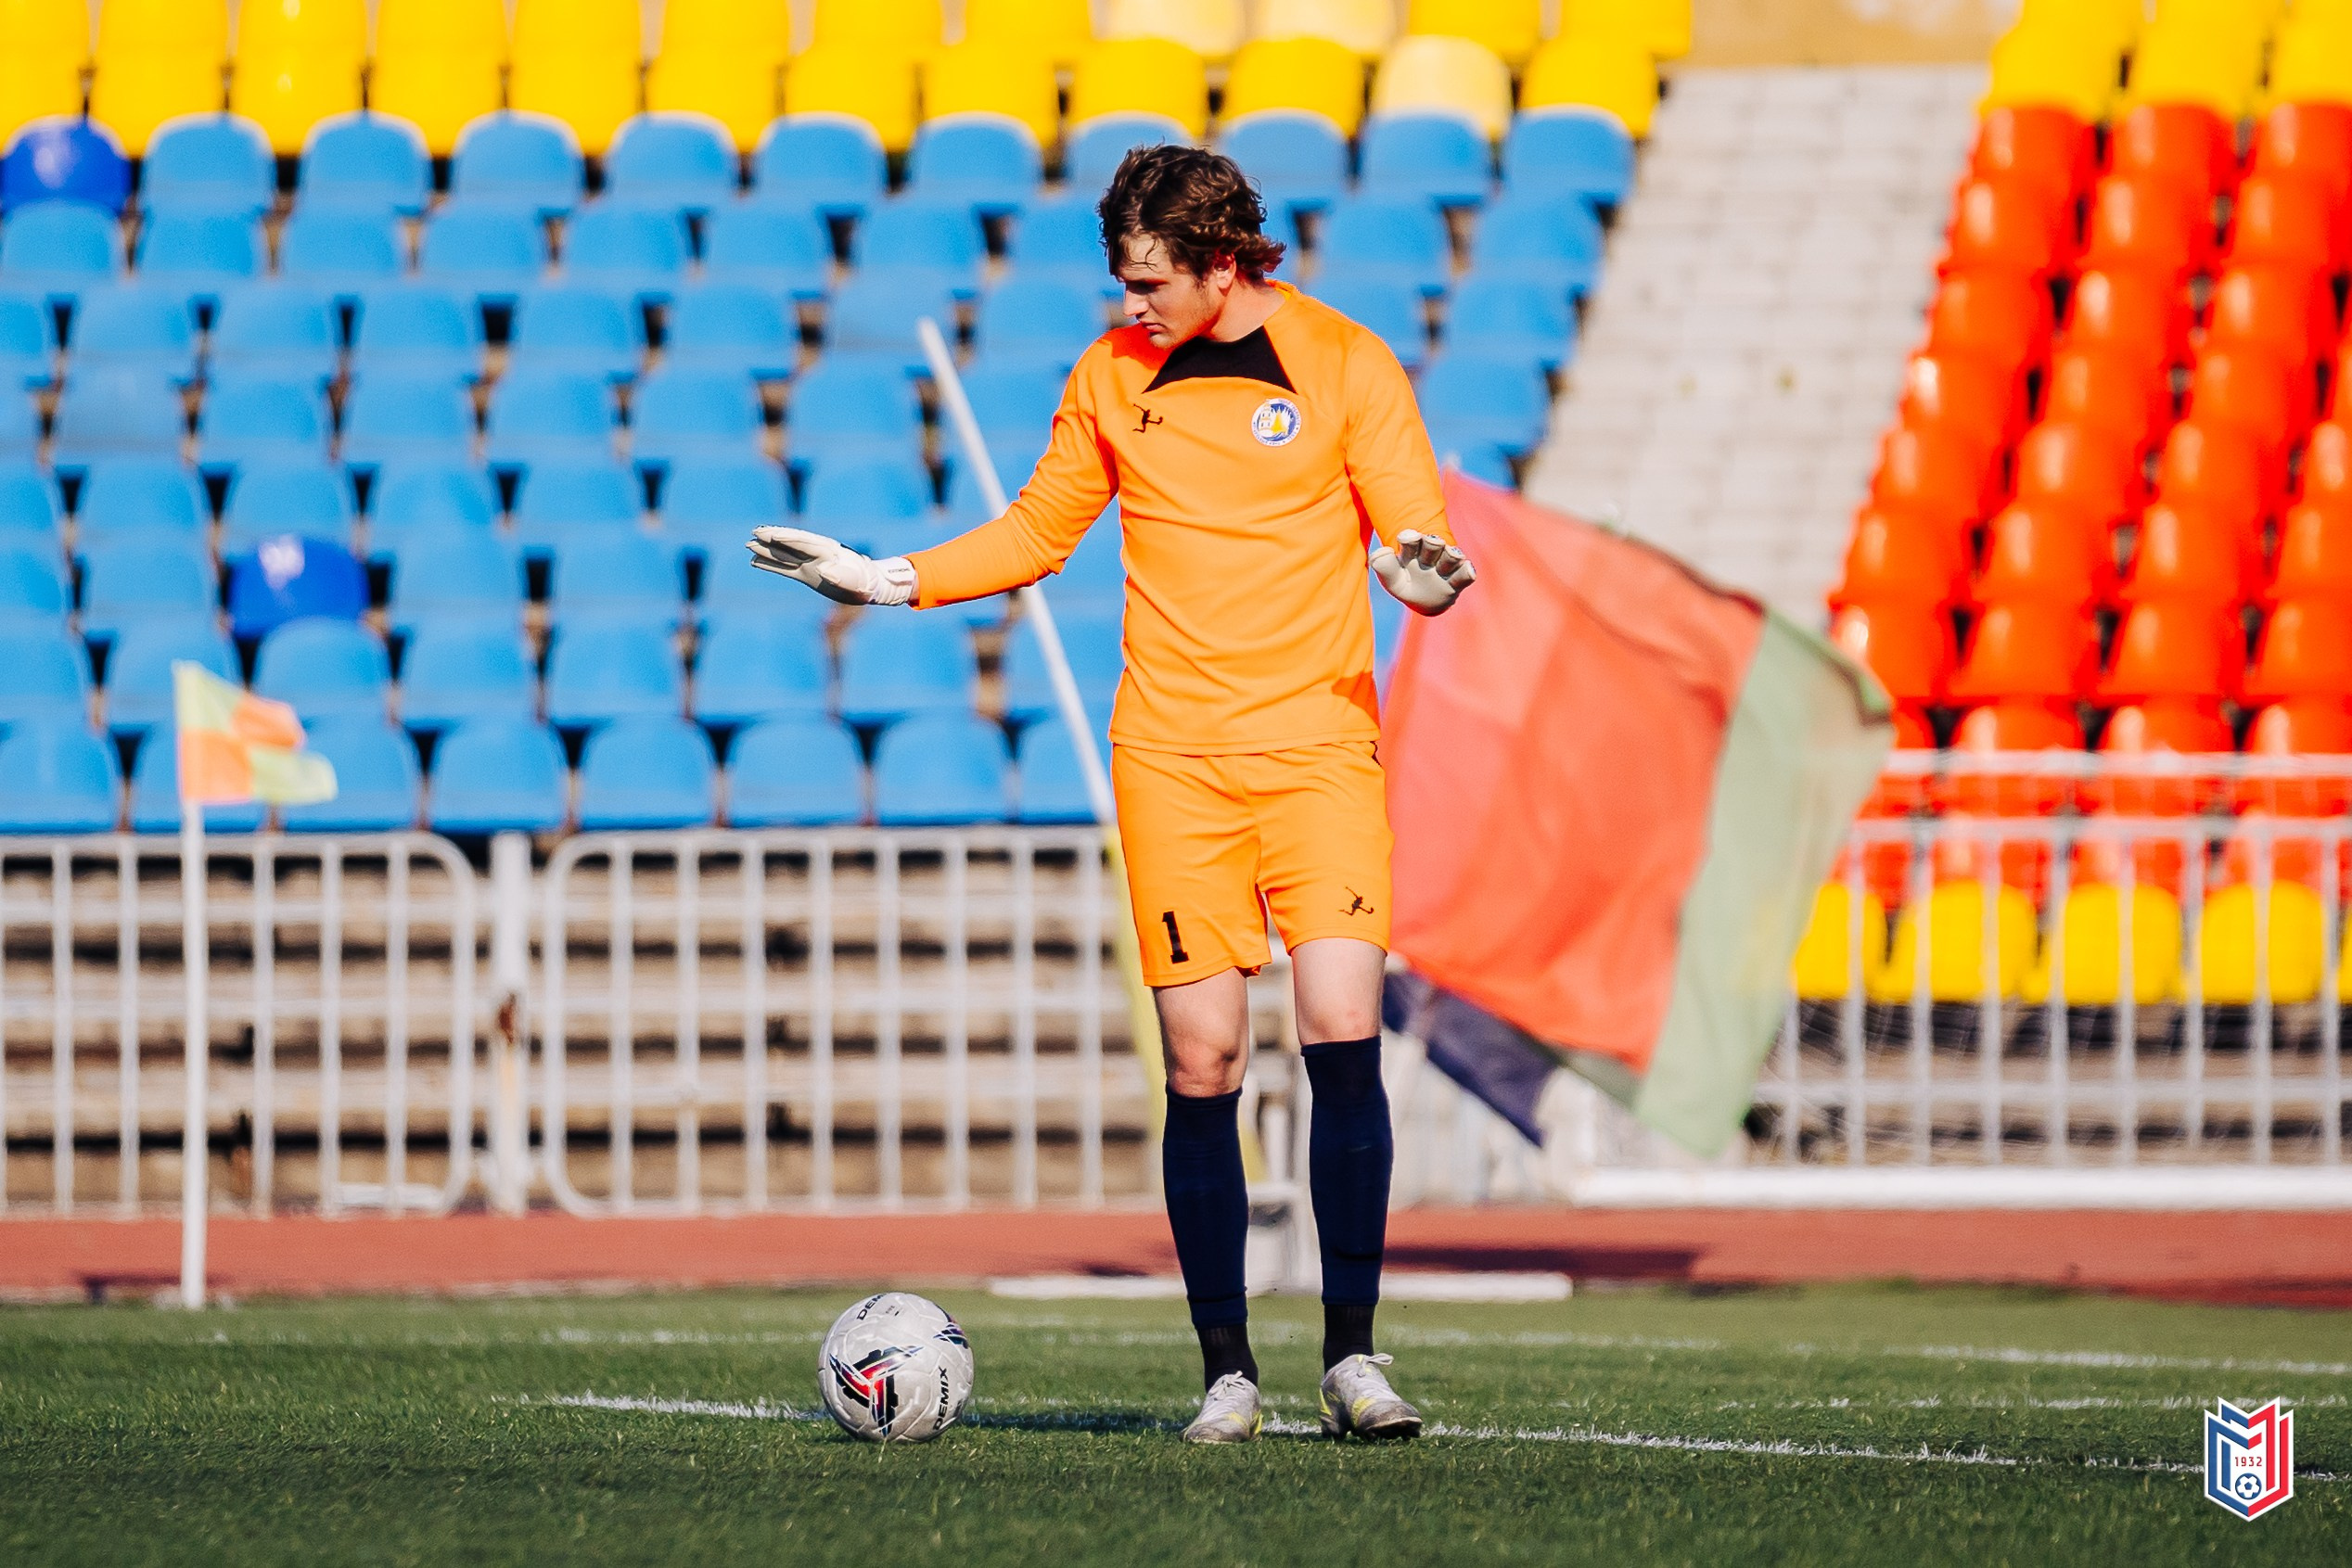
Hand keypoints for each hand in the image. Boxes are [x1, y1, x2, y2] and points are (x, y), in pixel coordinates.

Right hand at [747, 527, 915, 605]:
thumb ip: (842, 576)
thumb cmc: (865, 584)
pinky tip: (755, 561)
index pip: (806, 543)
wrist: (871, 586)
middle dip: (775, 537)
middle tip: (755, 531)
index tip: (773, 534)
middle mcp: (818, 555)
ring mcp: (811, 563)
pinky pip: (785, 568)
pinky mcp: (807, 574)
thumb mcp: (857, 582)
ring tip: (749, 543)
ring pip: (786, 554)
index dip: (790, 538)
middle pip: (793, 543)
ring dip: (769, 549)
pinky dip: (771, 564)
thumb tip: (825, 570)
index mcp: (830, 553)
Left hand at [1371, 530, 1475, 615]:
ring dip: (1451, 554)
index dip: (1410, 538)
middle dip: (1432, 542)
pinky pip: (1465, 574)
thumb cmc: (1406, 585)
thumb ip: (1383, 565)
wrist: (1424, 602)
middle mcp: (1431, 556)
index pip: (1411, 540)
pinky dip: (1467, 571)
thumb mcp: (1391, 579)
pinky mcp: (1457, 581)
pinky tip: (1468, 568)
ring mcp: (1445, 567)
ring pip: (1451, 556)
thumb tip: (1384, 550)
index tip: (1406, 538)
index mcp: (1413, 551)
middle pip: (1433, 543)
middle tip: (1433, 543)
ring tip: (1451, 555)